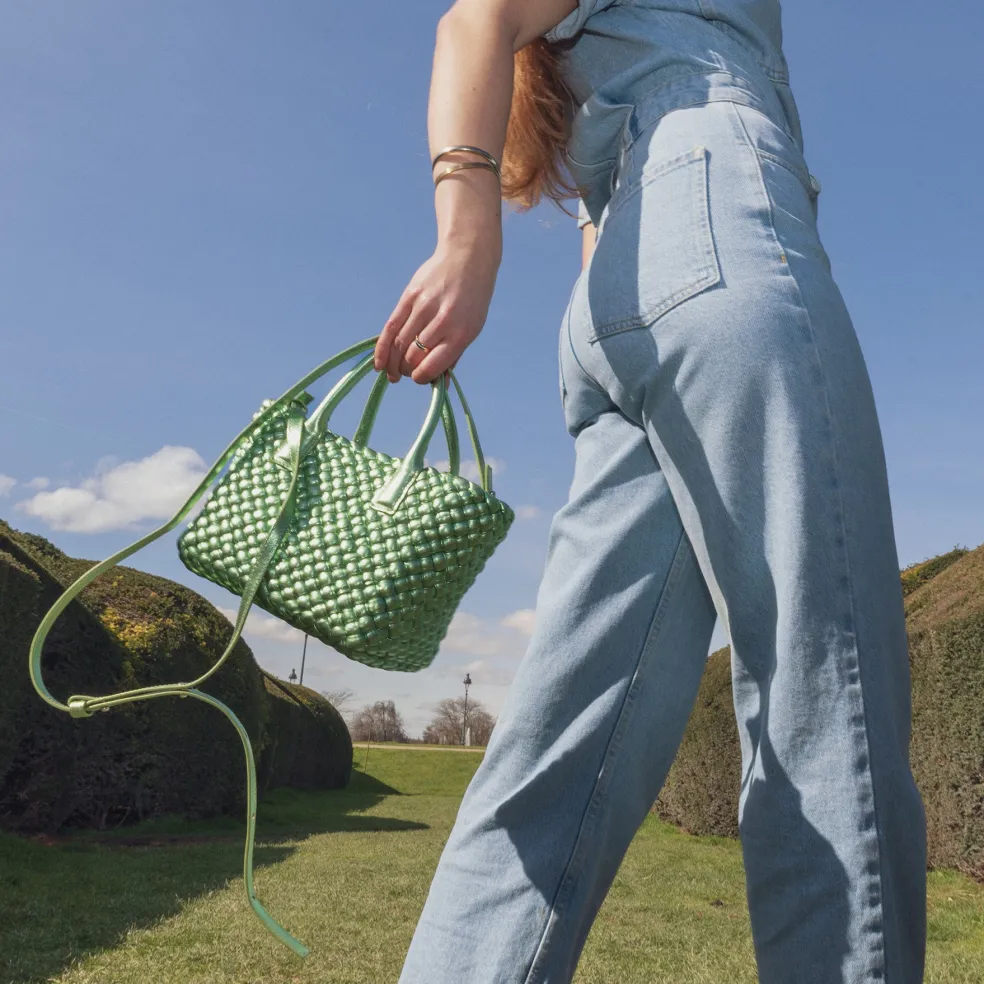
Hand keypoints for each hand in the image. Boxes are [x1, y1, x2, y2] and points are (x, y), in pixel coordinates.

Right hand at [374, 236, 499, 384]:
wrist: (467, 259)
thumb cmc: (471, 301)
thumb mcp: (472, 329)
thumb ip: (453, 356)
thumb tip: (440, 385)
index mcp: (461, 334)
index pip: (431, 365)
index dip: (420, 377)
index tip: (418, 379)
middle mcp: (442, 321)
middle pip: (412, 356)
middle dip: (406, 370)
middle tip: (405, 374)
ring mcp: (423, 307)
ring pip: (399, 344)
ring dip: (392, 363)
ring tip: (392, 372)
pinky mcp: (409, 296)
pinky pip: (390, 327)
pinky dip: (382, 348)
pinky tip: (379, 362)